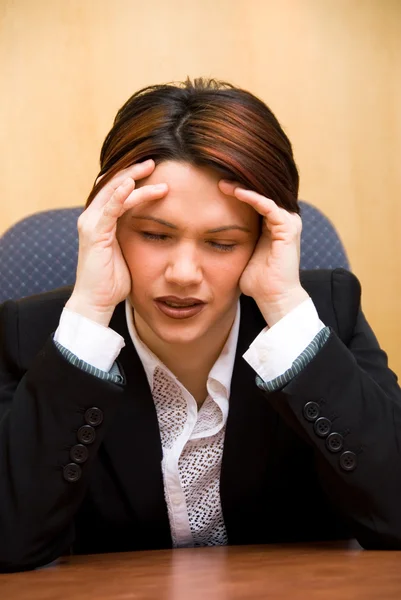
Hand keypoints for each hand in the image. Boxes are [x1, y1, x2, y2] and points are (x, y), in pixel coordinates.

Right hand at [66, 159, 167, 325]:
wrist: (96, 301)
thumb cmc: (113, 280)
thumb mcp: (128, 251)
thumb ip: (135, 235)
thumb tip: (157, 228)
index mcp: (100, 220)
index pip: (115, 190)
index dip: (132, 177)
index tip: (153, 170)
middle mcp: (92, 217)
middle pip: (113, 184)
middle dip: (133, 171)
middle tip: (154, 161)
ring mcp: (91, 224)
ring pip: (113, 192)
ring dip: (132, 178)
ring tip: (151, 168)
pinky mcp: (94, 233)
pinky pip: (109, 209)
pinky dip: (120, 195)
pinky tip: (132, 185)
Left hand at [218, 181, 308, 325]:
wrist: (273, 298)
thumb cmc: (257, 282)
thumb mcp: (241, 254)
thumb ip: (233, 241)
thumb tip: (209, 236)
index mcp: (273, 225)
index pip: (254, 200)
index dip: (235, 192)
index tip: (213, 187)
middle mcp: (283, 221)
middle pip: (260, 194)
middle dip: (238, 185)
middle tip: (216, 177)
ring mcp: (288, 223)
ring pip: (264, 196)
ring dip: (243, 188)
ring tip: (222, 183)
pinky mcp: (288, 229)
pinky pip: (268, 206)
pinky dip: (252, 197)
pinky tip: (236, 192)